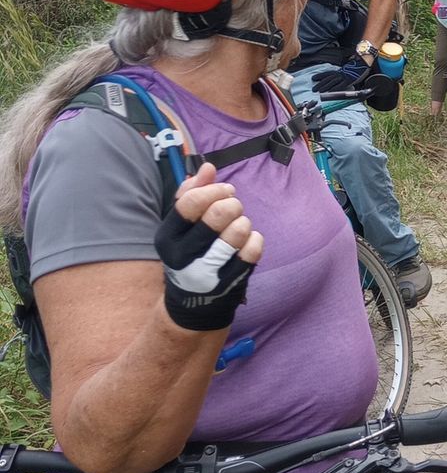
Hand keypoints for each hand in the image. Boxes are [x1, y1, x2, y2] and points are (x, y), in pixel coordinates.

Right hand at [156, 163, 262, 331]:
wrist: (195, 304)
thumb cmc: (190, 252)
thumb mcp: (181, 225)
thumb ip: (192, 192)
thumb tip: (209, 168)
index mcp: (166, 239)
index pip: (191, 202)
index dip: (214, 189)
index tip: (224, 190)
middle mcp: (183, 257)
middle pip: (219, 213)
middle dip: (232, 203)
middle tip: (233, 208)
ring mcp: (209, 272)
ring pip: (239, 230)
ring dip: (243, 222)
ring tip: (238, 226)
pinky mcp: (232, 282)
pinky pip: (254, 248)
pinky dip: (255, 239)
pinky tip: (247, 242)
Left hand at [312, 57, 368, 93]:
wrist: (363, 61)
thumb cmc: (358, 65)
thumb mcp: (349, 68)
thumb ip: (344, 72)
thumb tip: (341, 75)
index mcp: (340, 71)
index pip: (328, 73)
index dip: (320, 76)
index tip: (313, 78)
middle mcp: (340, 73)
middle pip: (328, 79)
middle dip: (320, 84)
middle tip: (313, 89)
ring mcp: (344, 77)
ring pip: (332, 82)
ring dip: (325, 87)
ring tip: (318, 91)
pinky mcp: (348, 81)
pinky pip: (340, 85)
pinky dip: (334, 89)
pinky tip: (329, 92)